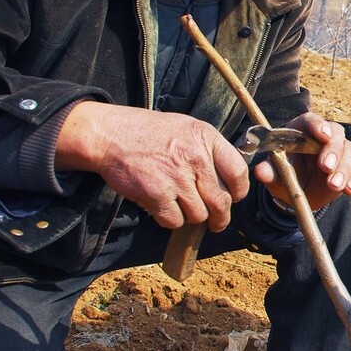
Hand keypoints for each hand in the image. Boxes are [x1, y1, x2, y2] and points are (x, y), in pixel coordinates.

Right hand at [56, 101, 249, 231]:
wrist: (110, 135)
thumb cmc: (150, 132)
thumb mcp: (188, 128)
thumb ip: (210, 149)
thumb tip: (231, 177)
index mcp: (207, 138)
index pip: (239, 173)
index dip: (239, 191)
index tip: (234, 197)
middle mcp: (195, 158)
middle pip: (222, 202)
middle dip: (220, 217)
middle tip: (216, 222)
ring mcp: (176, 178)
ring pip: (199, 215)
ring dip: (192, 216)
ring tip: (182, 207)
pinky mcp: (156, 195)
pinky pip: (175, 221)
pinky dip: (170, 220)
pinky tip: (163, 208)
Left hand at [251, 112, 350, 210]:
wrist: (297, 192)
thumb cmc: (283, 175)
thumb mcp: (273, 174)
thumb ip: (268, 171)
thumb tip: (260, 171)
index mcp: (301, 131)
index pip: (311, 120)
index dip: (318, 125)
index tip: (322, 135)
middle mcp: (322, 138)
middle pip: (335, 134)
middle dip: (332, 150)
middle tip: (325, 167)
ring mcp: (337, 152)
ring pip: (348, 151)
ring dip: (343, 168)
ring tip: (334, 185)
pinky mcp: (347, 168)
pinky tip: (348, 190)